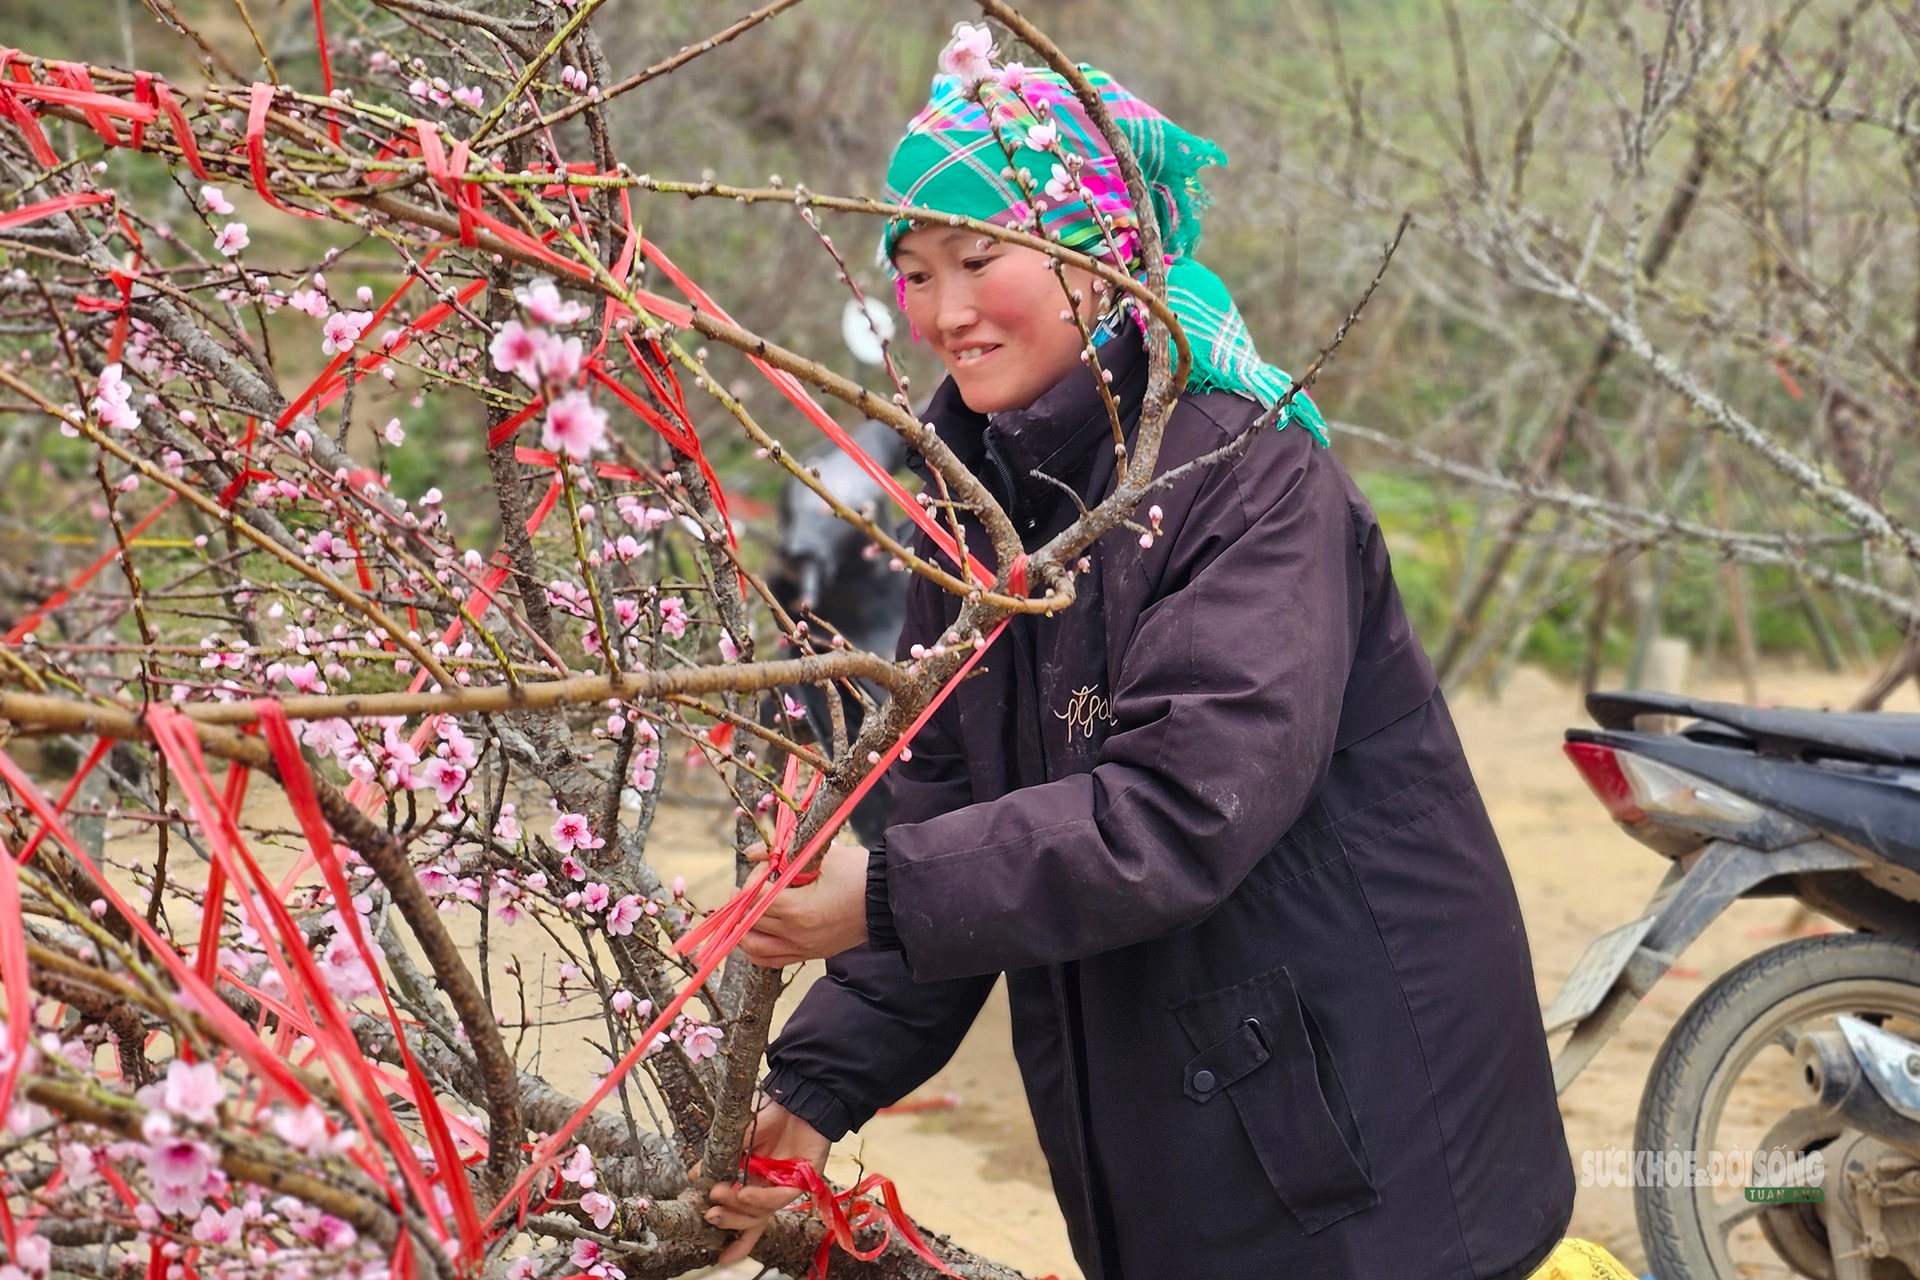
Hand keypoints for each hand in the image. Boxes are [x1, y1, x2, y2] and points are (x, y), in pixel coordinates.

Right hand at [702, 1101, 830, 1263]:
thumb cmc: (770, 1116)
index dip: (730, 1236)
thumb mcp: (738, 1137)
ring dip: (739, 1209)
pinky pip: (779, 1199)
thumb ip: (720, 1158)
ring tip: (722, 1196)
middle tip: (710, 1213)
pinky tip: (744, 1194)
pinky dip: (760, 1199)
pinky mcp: (803, 1181)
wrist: (798, 1098)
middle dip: (728, 1220)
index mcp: (753, 1183)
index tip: (713, 1247)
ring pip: (761, 1214)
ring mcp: (785, 1188)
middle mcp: (769, 1191)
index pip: (742, 1216)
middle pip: (750, 1220)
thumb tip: (694, 1176)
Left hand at [738, 840, 869, 966]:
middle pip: (751, 921)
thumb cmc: (857, 873)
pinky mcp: (810, 954)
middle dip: (745, 900)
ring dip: (743, 929)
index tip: (765, 866)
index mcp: (799, 909)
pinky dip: (756, 949)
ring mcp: (803, 948)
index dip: (754, 878)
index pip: (756, 896)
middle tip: (749, 884)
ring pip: (755, 947)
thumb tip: (751, 852)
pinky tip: (753, 934)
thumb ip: (784, 851)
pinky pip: (771, 960)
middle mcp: (797, 934)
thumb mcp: (822, 854)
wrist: (888, 900)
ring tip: (744, 910)